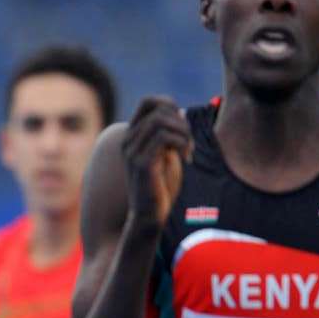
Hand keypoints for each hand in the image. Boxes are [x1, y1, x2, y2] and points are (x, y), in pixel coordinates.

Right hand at [121, 97, 188, 225]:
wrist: (150, 216)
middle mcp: (128, 140)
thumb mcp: (167, 154)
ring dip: (183, 132)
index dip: (170, 105)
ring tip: (189, 151)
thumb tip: (179, 111)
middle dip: (182, 121)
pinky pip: (164, 137)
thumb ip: (170, 134)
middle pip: (159, 109)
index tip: (182, 127)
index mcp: (133, 136)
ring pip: (161, 120)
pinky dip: (181, 143)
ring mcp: (132, 151)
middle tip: (189, 143)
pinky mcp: (141, 163)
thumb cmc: (161, 187)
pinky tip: (186, 159)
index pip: (149, 101)